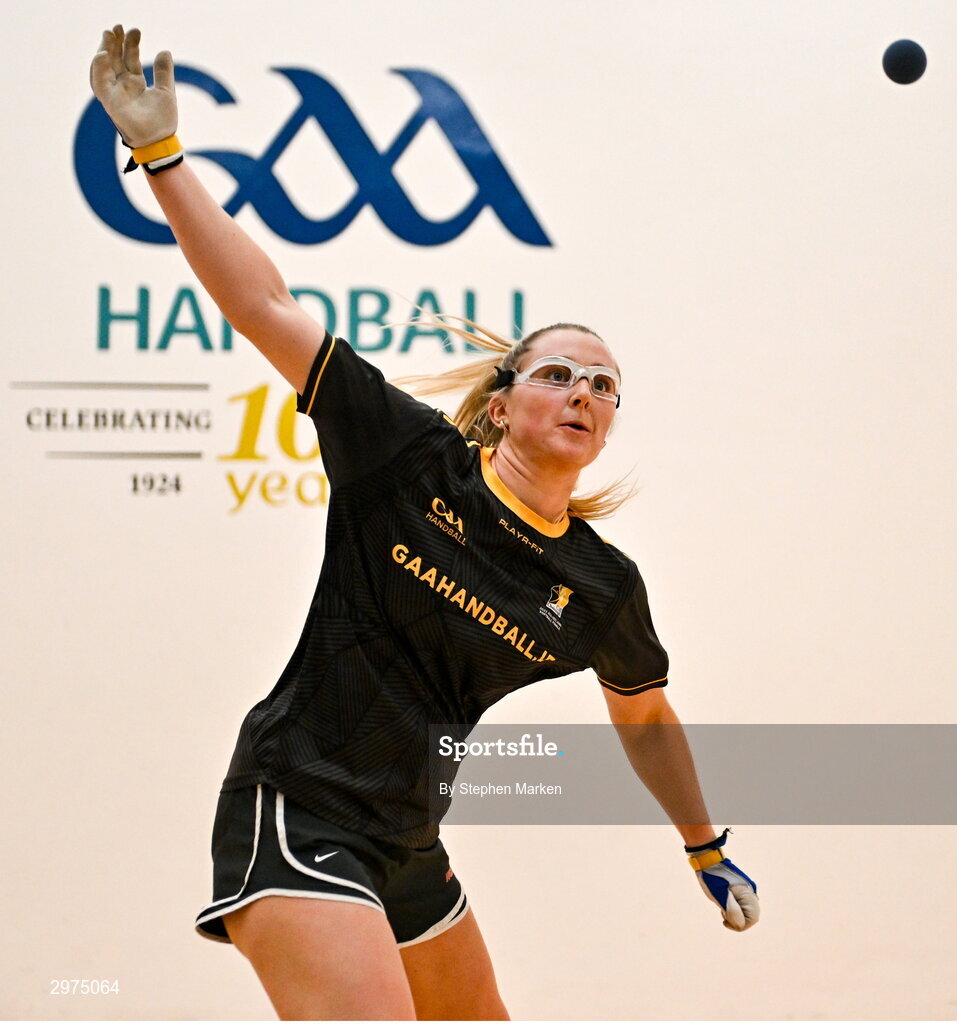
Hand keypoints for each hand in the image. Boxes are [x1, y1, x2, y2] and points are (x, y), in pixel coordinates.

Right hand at [90, 25, 176, 147]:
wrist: (160, 141)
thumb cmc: (162, 121)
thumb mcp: (166, 92)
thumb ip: (163, 72)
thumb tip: (165, 51)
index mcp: (134, 82)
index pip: (129, 57)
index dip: (131, 43)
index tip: (135, 30)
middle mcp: (122, 85)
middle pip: (114, 58)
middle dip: (115, 41)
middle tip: (118, 26)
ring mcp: (115, 92)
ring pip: (104, 66)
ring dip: (104, 49)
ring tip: (109, 34)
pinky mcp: (109, 102)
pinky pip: (99, 83)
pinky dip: (99, 68)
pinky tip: (104, 54)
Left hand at [693, 856, 758, 931]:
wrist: (707, 859)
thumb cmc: (712, 877)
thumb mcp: (719, 896)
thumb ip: (731, 911)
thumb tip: (740, 925)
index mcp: (748, 894)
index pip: (752, 919)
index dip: (740, 925)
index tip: (725, 922)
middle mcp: (750, 891)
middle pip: (750, 916)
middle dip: (737, 920)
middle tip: (722, 914)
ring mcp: (746, 889)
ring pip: (745, 910)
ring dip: (735, 914)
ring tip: (721, 908)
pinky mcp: (740, 888)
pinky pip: (741, 904)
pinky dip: (734, 908)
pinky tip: (723, 903)